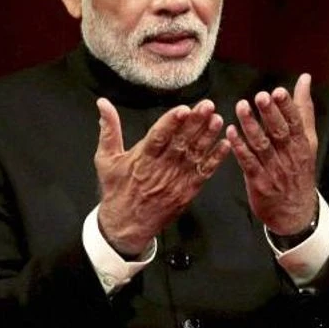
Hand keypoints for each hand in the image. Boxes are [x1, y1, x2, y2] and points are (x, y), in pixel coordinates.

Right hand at [94, 97, 229, 255]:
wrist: (126, 225)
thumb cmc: (117, 189)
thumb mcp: (106, 159)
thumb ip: (109, 130)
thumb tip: (103, 103)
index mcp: (142, 159)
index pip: (158, 137)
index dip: (171, 123)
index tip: (183, 109)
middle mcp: (161, 169)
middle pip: (181, 142)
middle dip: (195, 123)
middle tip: (207, 106)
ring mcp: (176, 180)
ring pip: (195, 155)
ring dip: (207, 137)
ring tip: (217, 119)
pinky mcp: (188, 190)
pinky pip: (204, 173)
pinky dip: (215, 159)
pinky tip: (225, 144)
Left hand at [226, 74, 318, 234]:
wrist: (295, 211)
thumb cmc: (300, 168)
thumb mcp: (308, 139)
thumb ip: (303, 108)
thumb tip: (305, 78)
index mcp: (302, 144)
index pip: (296, 123)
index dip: (287, 108)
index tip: (278, 92)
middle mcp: (289, 156)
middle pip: (279, 133)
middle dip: (269, 114)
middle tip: (260, 96)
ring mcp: (274, 170)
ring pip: (262, 146)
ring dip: (251, 126)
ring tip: (241, 107)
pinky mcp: (258, 182)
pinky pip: (248, 162)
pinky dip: (239, 147)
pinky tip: (230, 132)